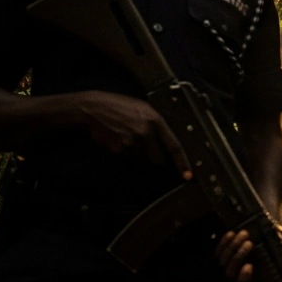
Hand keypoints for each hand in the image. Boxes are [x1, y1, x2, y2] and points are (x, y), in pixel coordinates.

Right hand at [75, 91, 191, 178]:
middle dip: (153, 158)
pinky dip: (122, 152)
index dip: (182, 162)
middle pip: (158, 160)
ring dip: (135, 155)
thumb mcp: (143, 109)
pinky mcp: (119, 149)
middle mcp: (146, 133)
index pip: (174, 146)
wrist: (94, 108)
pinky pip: (125, 158)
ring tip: (126, 138)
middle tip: (144, 148)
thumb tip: (166, 142)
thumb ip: (156, 124)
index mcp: (156, 121)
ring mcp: (132, 142)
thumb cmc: (120, 106)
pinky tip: (116, 139)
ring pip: (140, 161)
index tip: (187, 175)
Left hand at [215, 225, 281, 281]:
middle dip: (242, 267)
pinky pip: (219, 255)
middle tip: (250, 246)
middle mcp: (246, 279)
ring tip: (245, 234)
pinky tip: (232, 233)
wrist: (258, 227)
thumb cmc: (274, 238)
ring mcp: (232, 270)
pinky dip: (225, 244)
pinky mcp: (223, 258)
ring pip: (227, 268)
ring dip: (234, 250)